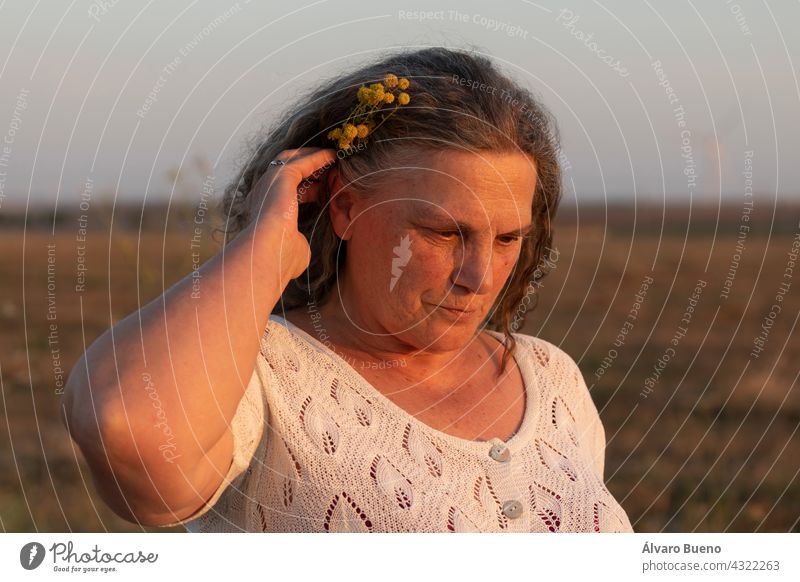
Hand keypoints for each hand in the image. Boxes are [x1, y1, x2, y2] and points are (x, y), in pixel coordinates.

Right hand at [246, 148, 337, 279]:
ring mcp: (270, 182)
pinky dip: (318, 157)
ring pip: (292, 160)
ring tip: (332, 157)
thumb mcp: (293, 248)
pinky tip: (332, 156)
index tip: (323, 188)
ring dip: (313, 158)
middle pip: (286, 171)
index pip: (285, 192)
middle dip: (307, 166)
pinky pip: (302, 161)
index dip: (307, 188)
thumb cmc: (280, 259)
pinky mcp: (281, 176)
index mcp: (264, 210)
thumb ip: (297, 240)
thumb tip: (301, 244)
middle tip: (328, 166)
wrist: (268, 253)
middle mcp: (263, 193)